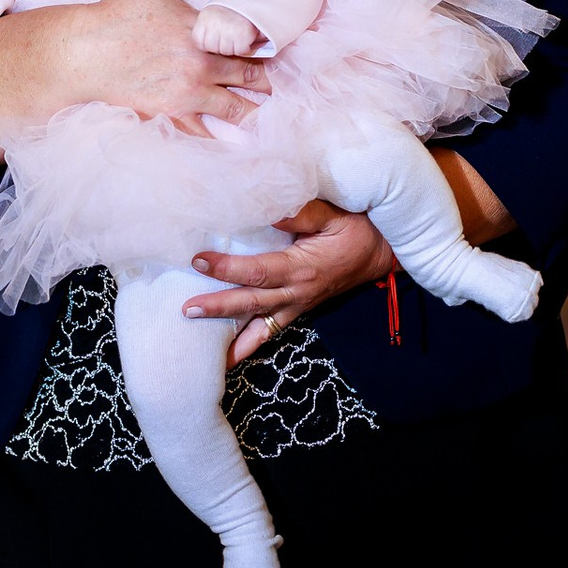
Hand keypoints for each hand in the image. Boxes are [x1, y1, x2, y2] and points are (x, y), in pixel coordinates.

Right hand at [0, 0, 271, 165]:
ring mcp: (187, 94)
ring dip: (254, 113)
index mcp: (201, 32)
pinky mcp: (170, 115)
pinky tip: (233, 141)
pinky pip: (204, 132)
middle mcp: (201, 66)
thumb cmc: (115, 15)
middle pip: (251, 79)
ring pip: (236, 110)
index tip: (276, 54)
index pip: (249, 43)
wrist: (84, 53)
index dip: (267, 49)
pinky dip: (221, 137)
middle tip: (280, 88)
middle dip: (268, 84)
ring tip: (267, 118)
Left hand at [183, 200, 397, 366]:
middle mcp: (297, 293)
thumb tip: (268, 210)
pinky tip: (230, 357)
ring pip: (261, 327)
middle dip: (218, 308)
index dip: (227, 268)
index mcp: (302, 268)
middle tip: (186, 310)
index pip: (258, 272)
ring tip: (204, 353)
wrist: (380, 253)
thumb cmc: (356, 228)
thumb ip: (301, 213)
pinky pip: (272, 331)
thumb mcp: (332, 214)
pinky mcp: (298, 309)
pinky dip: (251, 345)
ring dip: (232, 339)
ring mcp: (298, 305)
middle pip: (251, 304)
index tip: (198, 260)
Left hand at [193, 5, 261, 56]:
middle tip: (227, 39)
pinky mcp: (243, 35)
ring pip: (226, 51)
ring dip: (232, 48)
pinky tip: (244, 40)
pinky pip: (239, 51)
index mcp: (204, 18)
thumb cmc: (230, 11)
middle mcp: (215, 24)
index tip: (214, 39)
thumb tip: (204, 46)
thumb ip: (206, 30)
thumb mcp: (212, 15)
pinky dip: (243, 48)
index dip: (206, 44)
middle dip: (219, 47)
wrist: (251, 0)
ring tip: (236, 38)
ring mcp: (229, 30)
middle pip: (212, 48)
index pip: (198, 42)